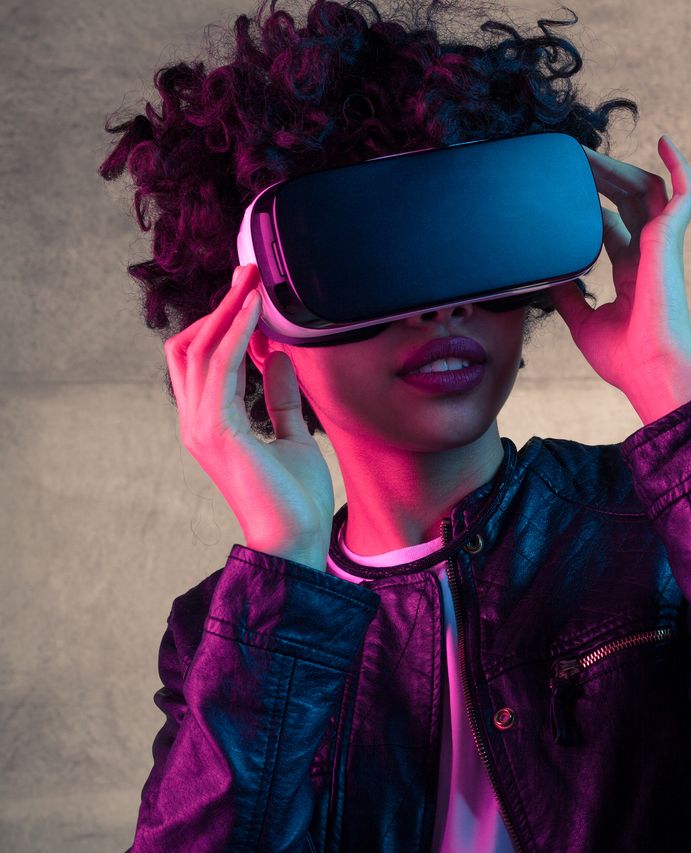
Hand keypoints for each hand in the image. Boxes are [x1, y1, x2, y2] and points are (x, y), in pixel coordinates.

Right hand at [163, 263, 333, 568]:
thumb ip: (281, 399)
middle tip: (250, 274)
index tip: (252, 293)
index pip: (203, 359)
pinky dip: (237, 335)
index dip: (223, 322)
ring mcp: (202, 426)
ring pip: (201, 350)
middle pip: (192, 346)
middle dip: (220, 306)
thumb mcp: (293, 437)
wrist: (297, 540)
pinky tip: (256, 314)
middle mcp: (198, 422)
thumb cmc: (296, 499)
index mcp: (211, 424)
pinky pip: (221, 369)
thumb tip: (280, 358)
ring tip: (253, 281)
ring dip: (229, 310)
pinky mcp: (218, 431)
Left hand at [548, 135, 690, 403]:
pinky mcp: (669, 240)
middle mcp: (648, 255)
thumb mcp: (583, 323)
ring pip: (646, 190)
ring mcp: (661, 246)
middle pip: (625, 201)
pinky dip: (679, 167)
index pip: (610, 225)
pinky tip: (664, 141)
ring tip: (590, 153)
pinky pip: (683, 195)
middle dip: (600, 177)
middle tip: (572, 159)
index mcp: (631, 273)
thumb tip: (549, 276)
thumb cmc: (626, 359)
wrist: (652, 371)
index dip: (589, 204)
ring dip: (619, 168)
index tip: (564, 188)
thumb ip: (569, 297)